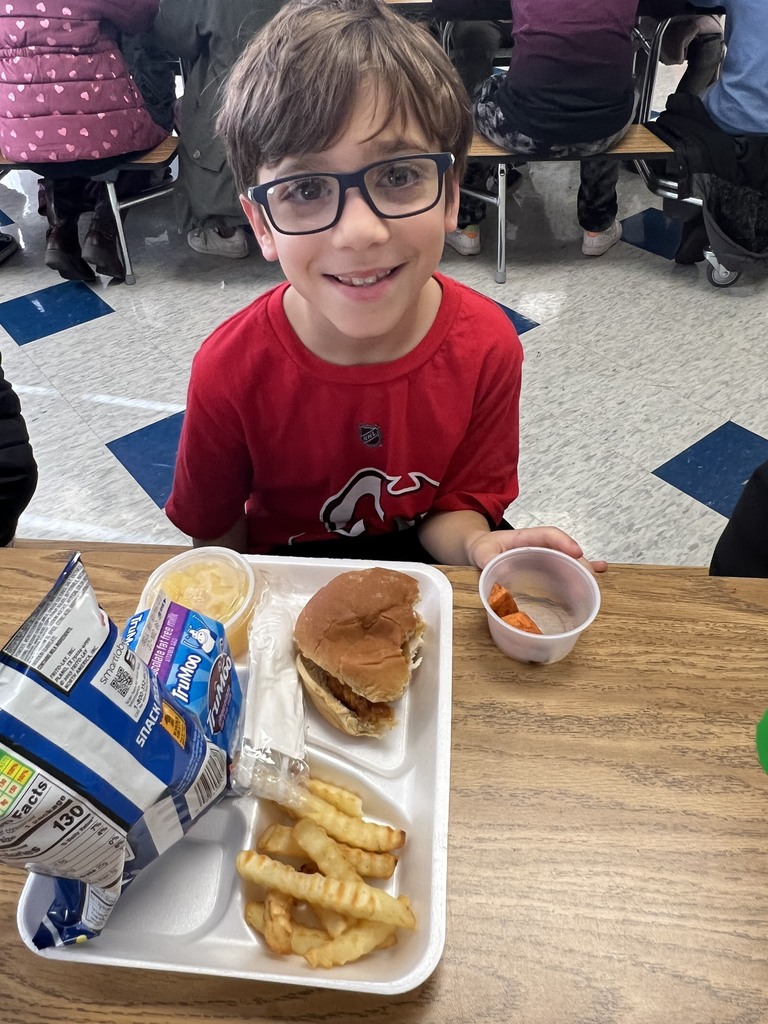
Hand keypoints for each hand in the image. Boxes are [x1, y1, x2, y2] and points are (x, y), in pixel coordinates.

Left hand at [466, 526, 607, 573]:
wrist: (480, 551)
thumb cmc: (482, 549)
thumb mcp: (481, 552)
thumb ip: (487, 559)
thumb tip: (492, 570)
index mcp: (525, 538)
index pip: (549, 534)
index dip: (564, 542)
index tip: (576, 552)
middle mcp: (539, 546)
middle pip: (564, 550)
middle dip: (579, 561)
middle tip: (589, 576)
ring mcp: (544, 556)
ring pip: (568, 560)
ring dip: (584, 568)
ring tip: (596, 578)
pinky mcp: (545, 566)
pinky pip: (566, 566)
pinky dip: (582, 569)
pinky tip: (601, 571)